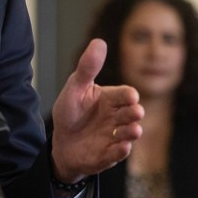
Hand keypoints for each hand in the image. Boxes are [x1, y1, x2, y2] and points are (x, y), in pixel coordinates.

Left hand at [50, 39, 143, 183]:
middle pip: (130, 114)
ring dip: (132, 132)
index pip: (124, 95)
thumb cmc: (70, 112)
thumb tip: (99, 42)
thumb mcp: (75, 88)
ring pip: (128, 134)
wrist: (61, 143)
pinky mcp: (108, 155)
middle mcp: (117, 118)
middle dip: (134, 113)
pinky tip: (123, 147)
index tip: (131, 96)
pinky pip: (117, 154)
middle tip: (136, 112)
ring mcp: (114, 137)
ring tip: (134, 130)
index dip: (129, 96)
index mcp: (111, 99)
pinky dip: (121, 151)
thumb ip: (87, 68)